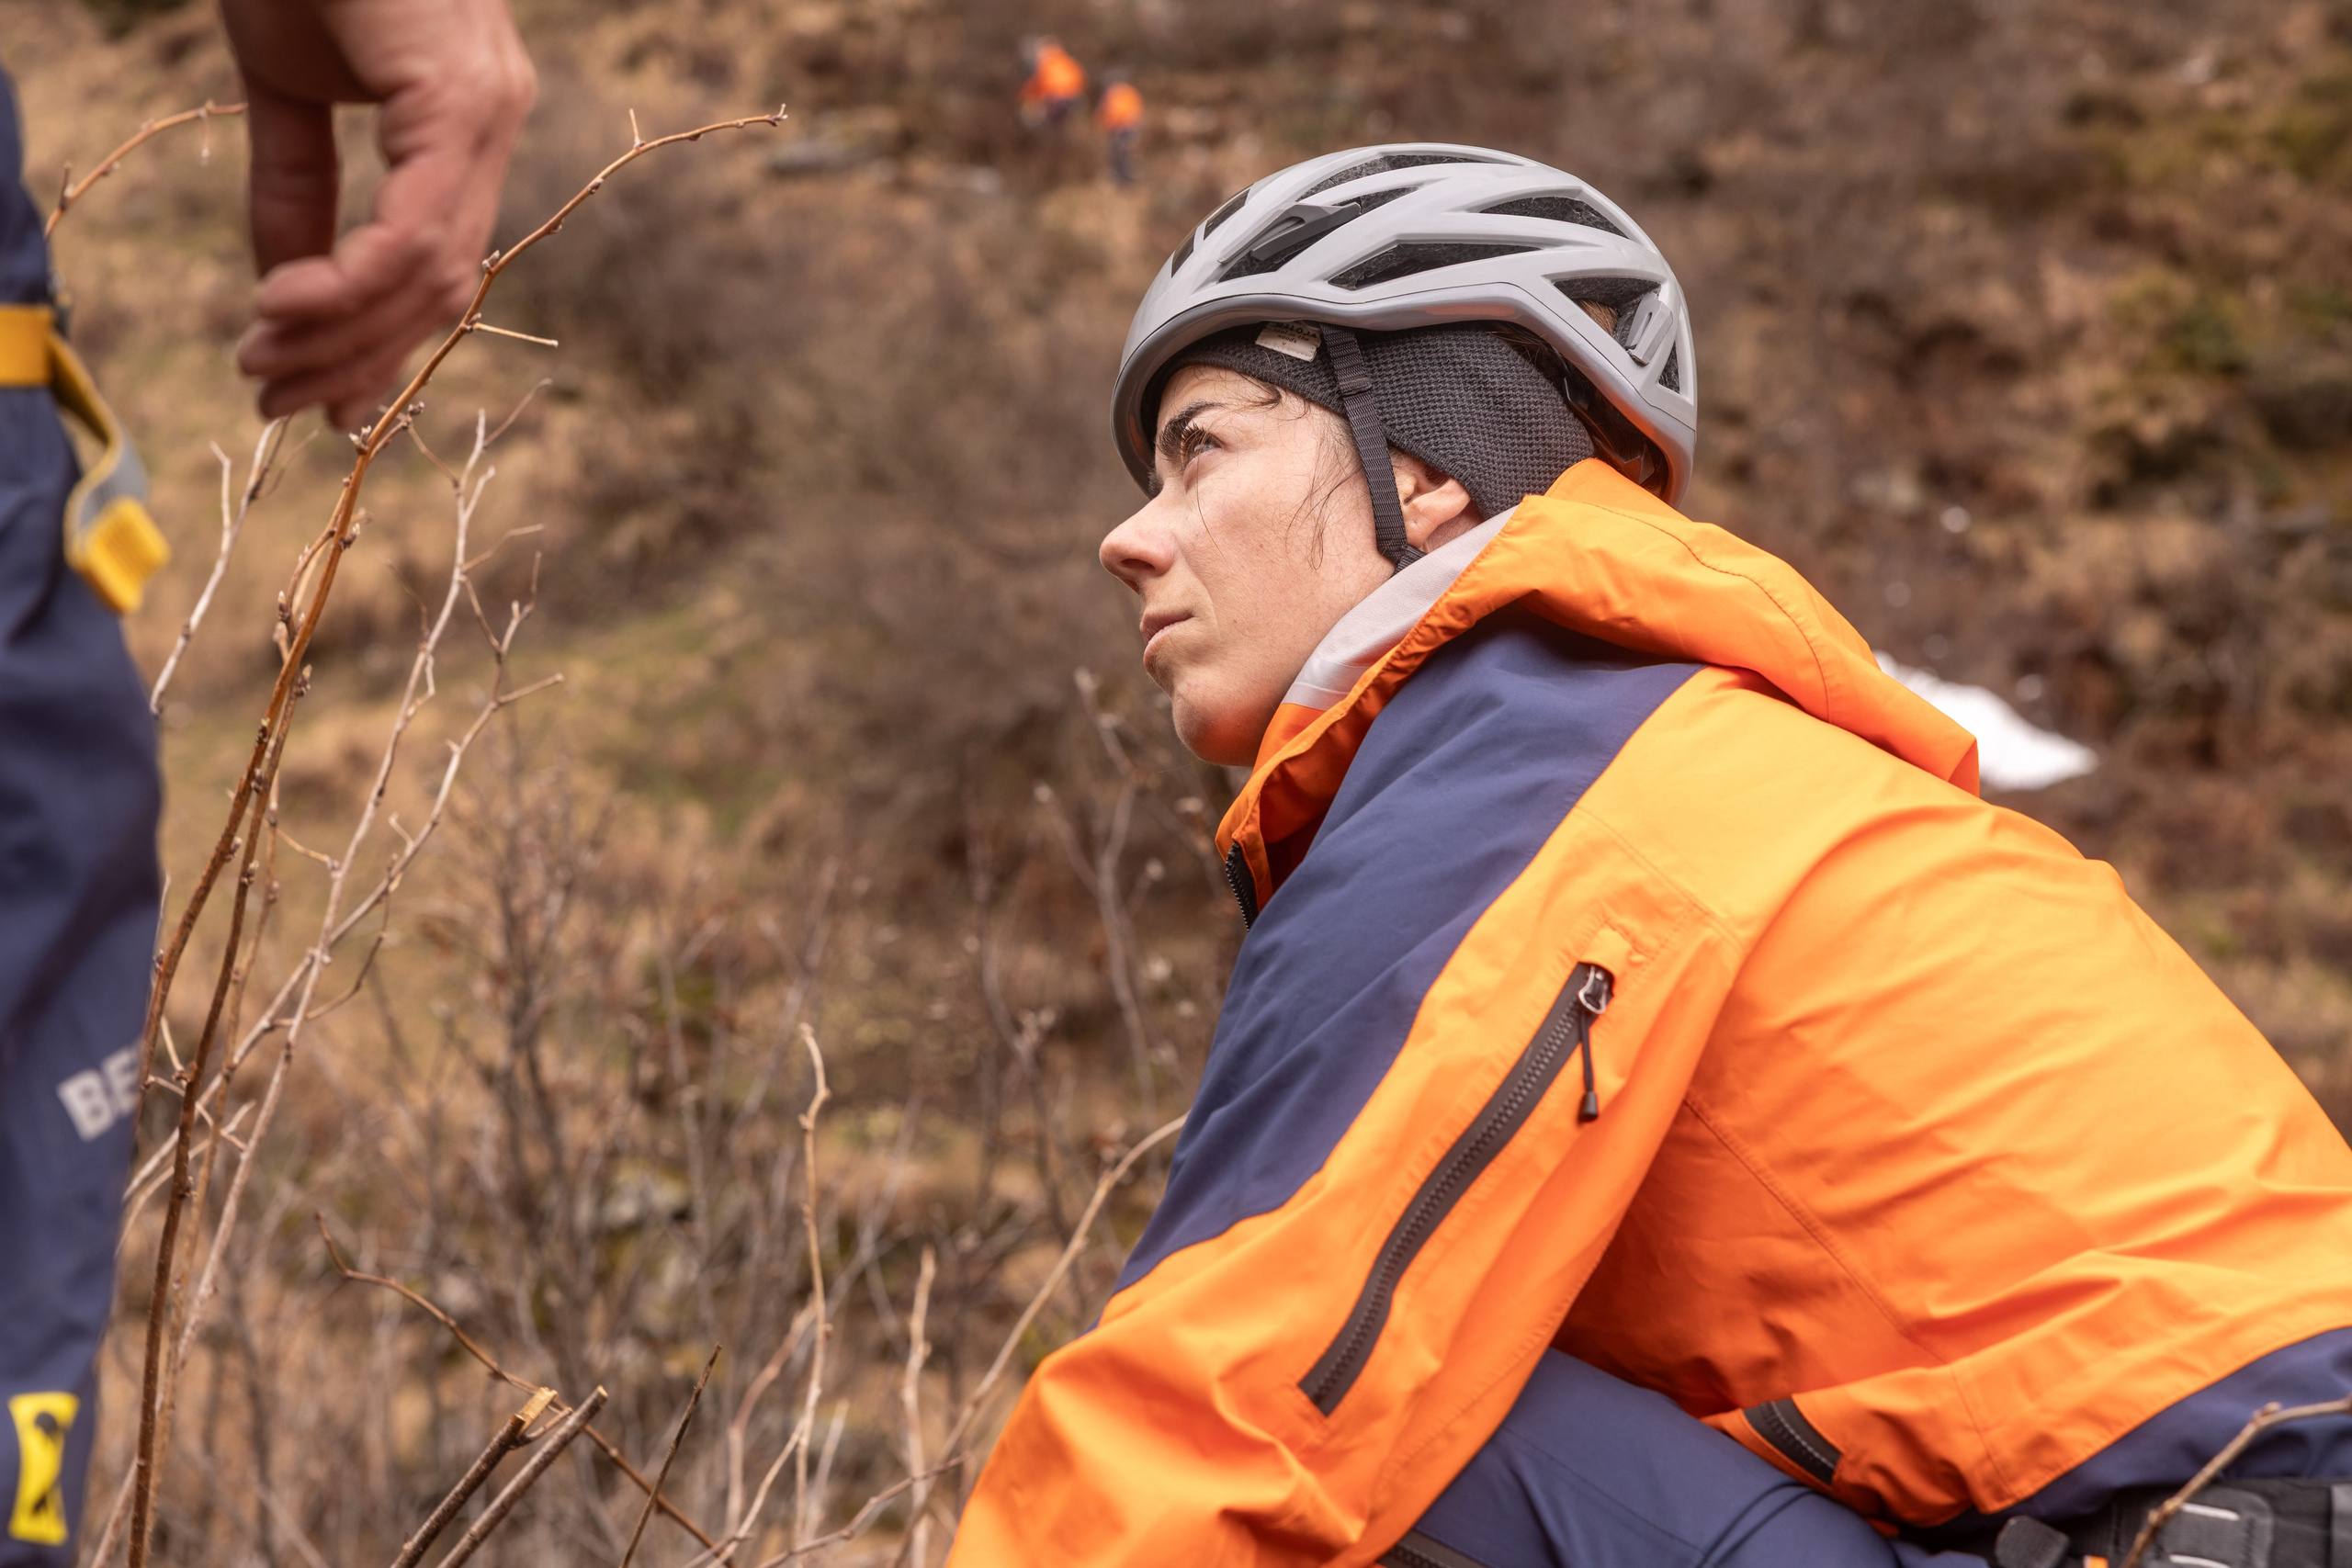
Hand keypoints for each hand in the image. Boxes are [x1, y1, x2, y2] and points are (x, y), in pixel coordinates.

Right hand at [220, 0, 535, 428]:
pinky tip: (282, 307)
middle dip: (354, 358)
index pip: (440, 266)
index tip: (313, 396)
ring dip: (341, 335)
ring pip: (430, 273)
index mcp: (468, 125)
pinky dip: (349, 283)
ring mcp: (487, 109)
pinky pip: (415, 229)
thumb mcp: (284, 87)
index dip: (376, 343)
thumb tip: (286, 294)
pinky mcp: (459, 99)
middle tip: (272, 399)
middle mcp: (497, 121)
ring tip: (263, 362)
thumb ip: (294, 191)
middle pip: (441, 289)